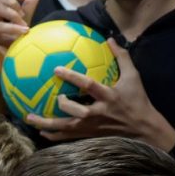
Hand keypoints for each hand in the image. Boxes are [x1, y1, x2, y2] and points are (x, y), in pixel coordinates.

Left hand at [26, 40, 174, 150]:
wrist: (145, 130)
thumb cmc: (138, 101)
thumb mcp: (134, 78)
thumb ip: (122, 57)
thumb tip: (110, 38)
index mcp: (108, 96)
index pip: (88, 85)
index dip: (72, 77)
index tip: (56, 69)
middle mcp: (99, 112)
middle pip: (77, 112)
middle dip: (62, 105)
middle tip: (50, 96)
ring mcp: (93, 126)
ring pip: (67, 127)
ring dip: (47, 124)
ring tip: (29, 118)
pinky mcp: (90, 135)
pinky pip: (68, 137)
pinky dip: (54, 135)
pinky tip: (40, 131)